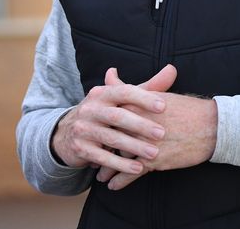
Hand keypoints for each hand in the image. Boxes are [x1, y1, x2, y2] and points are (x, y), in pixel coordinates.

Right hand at [50, 65, 177, 175]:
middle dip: (140, 125)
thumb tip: (172, 70)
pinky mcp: (80, 149)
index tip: (163, 106)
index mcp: (102, 93)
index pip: (124, 92)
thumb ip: (148, 87)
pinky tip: (138, 168)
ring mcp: (83, 129)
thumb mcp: (122, 99)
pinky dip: (121, 164)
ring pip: (111, 138)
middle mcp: (90, 108)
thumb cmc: (105, 113)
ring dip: (134, 147)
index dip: (143, 98)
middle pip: (117, 116)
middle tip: (161, 133)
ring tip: (153, 153)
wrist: (67, 133)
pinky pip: (102, 158)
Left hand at [99, 69, 217, 190]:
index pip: (110, 115)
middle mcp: (138, 124)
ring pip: (118, 157)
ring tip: (99, 174)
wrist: (211, 126)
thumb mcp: (157, 95)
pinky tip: (113, 185)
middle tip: (91, 153)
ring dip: (107, 167)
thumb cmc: (186, 108)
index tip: (92, 129)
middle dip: (100, 147)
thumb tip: (110, 74)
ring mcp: (145, 143)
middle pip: (110, 137)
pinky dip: (120, 180)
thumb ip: (129, 87)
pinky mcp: (154, 160)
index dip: (99, 123)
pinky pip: (131, 173)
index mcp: (138, 106)